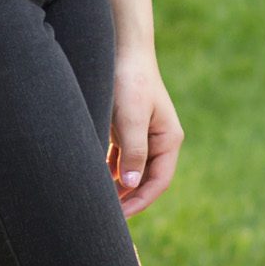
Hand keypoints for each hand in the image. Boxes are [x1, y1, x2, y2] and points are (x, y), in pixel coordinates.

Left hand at [108, 47, 180, 216]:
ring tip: (98, 200)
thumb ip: (133, 151)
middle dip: (128, 197)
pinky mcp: (127, 127)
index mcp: (168, 139)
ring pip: (131, 169)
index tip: (119, 216)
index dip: (140, 201)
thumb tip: (130, 184)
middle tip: (106, 216)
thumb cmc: (129, 81)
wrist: (120, 49)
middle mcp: (158, 140)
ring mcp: (143, 134)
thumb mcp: (131, 118)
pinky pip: (120, 157)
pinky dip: (110, 169)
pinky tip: (96, 178)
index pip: (157, 181)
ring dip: (117, 185)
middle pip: (145, 179)